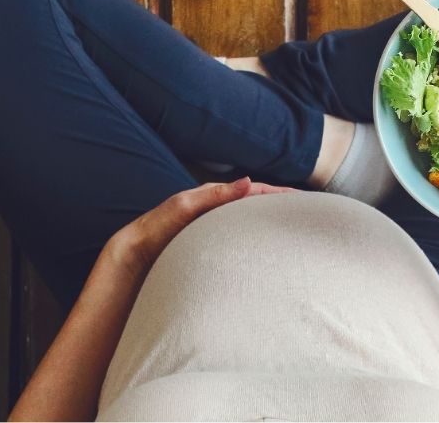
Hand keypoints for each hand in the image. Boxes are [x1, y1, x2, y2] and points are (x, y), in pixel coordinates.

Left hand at [105, 177, 295, 273]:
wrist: (131, 258)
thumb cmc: (153, 230)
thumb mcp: (182, 208)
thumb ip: (214, 194)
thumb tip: (249, 181)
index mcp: (212, 198)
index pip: (252, 192)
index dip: (277, 194)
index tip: (301, 199)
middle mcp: (216, 215)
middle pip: (255, 208)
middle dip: (280, 209)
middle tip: (307, 215)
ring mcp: (213, 233)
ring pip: (249, 227)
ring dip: (270, 227)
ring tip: (293, 233)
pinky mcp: (209, 252)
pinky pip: (241, 245)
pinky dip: (257, 245)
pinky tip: (267, 256)